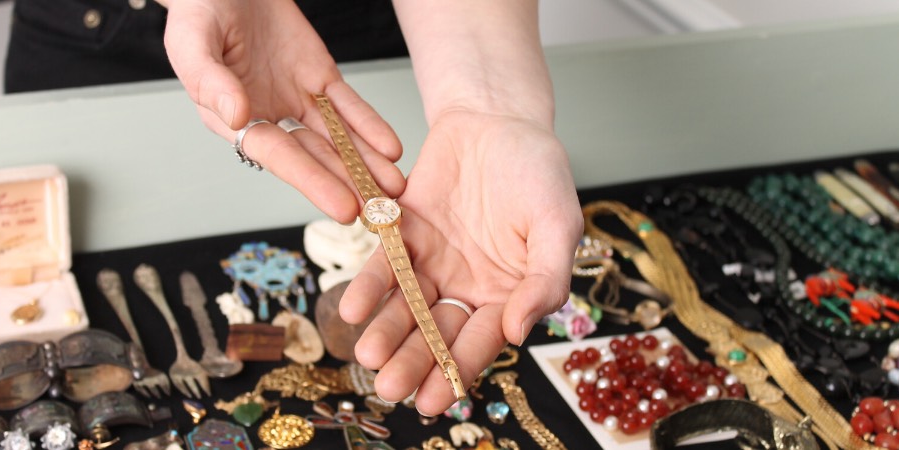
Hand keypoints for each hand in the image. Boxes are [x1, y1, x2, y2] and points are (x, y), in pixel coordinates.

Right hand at [163, 0, 404, 220]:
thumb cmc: (200, 11)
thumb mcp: (193, 42)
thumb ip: (211, 80)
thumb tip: (237, 118)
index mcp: (233, 120)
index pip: (278, 156)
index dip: (311, 181)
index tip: (342, 206)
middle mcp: (267, 117)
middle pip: (314, 156)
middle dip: (348, 183)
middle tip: (379, 211)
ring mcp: (296, 99)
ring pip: (336, 138)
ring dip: (365, 164)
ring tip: (394, 189)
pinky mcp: (318, 78)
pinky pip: (347, 106)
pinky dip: (369, 127)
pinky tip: (390, 149)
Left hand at [340, 109, 581, 414]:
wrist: (499, 119)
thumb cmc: (540, 173)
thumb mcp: (557, 225)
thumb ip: (544, 281)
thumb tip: (519, 332)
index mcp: (507, 294)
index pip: (479, 341)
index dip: (456, 370)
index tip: (434, 401)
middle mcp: (466, 286)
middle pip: (436, 332)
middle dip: (413, 361)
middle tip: (389, 387)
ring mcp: (433, 262)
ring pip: (405, 306)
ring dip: (386, 332)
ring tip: (368, 355)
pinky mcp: (402, 234)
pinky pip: (383, 265)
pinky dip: (368, 286)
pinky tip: (353, 307)